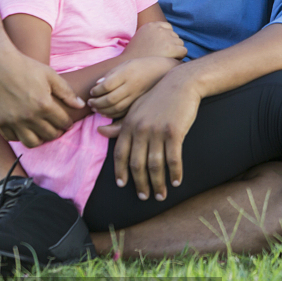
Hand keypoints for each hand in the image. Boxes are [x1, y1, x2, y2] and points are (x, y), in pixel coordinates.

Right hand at [0, 46, 85, 146]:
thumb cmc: (26, 67)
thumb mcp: (50, 75)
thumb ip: (67, 92)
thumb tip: (81, 105)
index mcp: (44, 105)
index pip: (63, 123)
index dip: (67, 123)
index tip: (66, 122)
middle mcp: (29, 116)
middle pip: (49, 135)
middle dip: (56, 132)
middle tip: (56, 127)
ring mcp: (13, 121)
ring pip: (32, 143)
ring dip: (40, 139)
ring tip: (41, 131)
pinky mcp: (0, 122)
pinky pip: (12, 138)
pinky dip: (20, 136)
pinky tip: (24, 128)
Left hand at [88, 57, 179, 118]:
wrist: (164, 71)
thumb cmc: (141, 66)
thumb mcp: (126, 64)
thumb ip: (111, 74)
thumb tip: (97, 85)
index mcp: (127, 73)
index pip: (106, 85)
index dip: (95, 91)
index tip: (91, 92)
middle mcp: (132, 85)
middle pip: (110, 99)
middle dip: (96, 103)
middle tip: (90, 102)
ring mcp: (137, 95)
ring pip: (116, 108)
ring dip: (102, 110)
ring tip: (95, 107)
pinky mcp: (140, 103)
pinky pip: (124, 113)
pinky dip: (112, 115)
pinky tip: (106, 113)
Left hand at [98, 61, 201, 200]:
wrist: (181, 84)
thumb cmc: (158, 97)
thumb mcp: (136, 109)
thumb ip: (120, 124)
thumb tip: (100, 132)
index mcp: (129, 125)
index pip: (120, 154)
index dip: (121, 171)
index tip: (123, 185)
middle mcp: (140, 129)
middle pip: (137, 164)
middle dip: (140, 184)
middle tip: (144, 196)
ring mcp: (157, 131)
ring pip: (155, 165)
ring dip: (158, 184)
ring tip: (160, 195)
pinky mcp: (174, 132)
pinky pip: (173, 159)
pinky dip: (175, 173)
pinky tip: (176, 182)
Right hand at [124, 20, 186, 60]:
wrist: (128, 67)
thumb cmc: (135, 57)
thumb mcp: (142, 39)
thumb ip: (154, 35)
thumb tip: (171, 37)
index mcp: (151, 25)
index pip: (168, 28)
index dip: (166, 39)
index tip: (161, 48)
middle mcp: (159, 29)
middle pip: (175, 36)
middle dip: (171, 45)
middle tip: (161, 56)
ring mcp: (165, 38)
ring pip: (180, 44)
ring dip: (176, 51)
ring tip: (163, 59)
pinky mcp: (171, 48)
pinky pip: (184, 51)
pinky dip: (179, 57)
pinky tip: (169, 62)